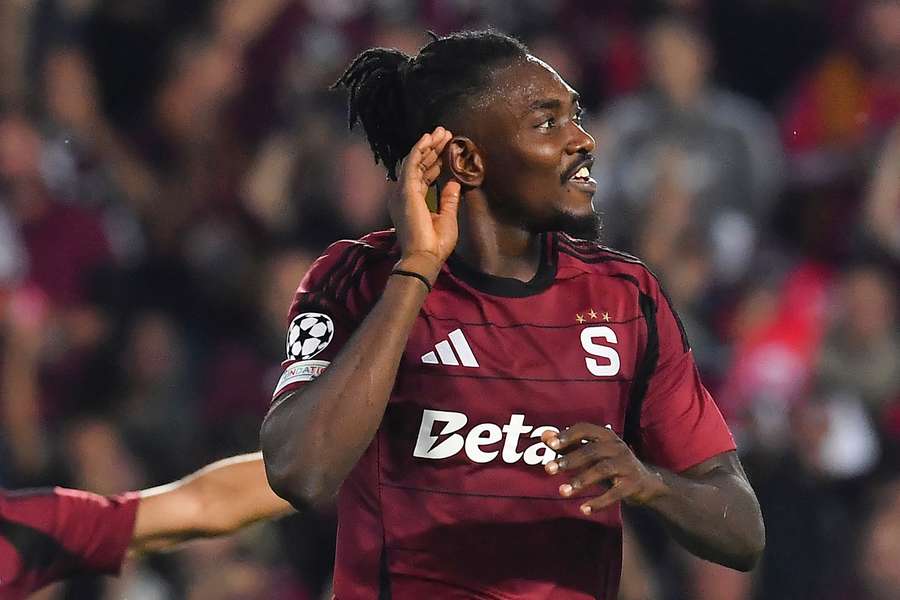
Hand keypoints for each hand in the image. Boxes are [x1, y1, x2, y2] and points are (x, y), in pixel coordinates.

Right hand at [389, 127, 460, 282]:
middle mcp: (404, 194)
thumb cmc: (435, 244)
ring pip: (415, 161)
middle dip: (433, 149)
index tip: (447, 150)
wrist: (425, 256)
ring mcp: (403, 191)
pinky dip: (419, 150)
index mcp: (413, 202)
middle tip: (445, 134)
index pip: (424, 176)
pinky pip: (411, 164)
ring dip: (428, 145)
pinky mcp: (405, 190)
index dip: (435, 162)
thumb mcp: (447, 218)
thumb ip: (448, 199)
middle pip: (419, 165)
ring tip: (441, 132)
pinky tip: (429, 139)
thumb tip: (453, 183)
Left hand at [542, 423, 667, 514]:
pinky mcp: (633, 484)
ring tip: (562, 491)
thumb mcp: (591, 453)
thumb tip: (544, 436)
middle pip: (591, 451)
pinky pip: (615, 493)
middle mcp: (617, 447)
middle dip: (569, 460)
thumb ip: (569, 445)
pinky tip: (584, 509)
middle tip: (548, 469)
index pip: (585, 429)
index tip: (550, 444)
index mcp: (606, 435)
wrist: (647, 484)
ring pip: (602, 470)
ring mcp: (627, 465)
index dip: (568, 435)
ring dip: (581, 480)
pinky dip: (599, 502)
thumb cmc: (611, 465)